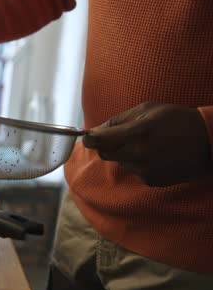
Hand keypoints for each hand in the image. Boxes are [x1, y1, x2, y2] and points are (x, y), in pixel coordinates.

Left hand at [82, 102, 212, 185]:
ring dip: (126, 153)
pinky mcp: (150, 180)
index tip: (88, 137)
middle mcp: (138, 153)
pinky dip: (138, 164)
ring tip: (148, 144)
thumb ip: (118, 120)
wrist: (208, 142)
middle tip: (122, 136)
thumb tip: (94, 130)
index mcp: (136, 133)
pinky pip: (134, 171)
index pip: (98, 140)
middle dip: (107, 145)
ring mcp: (144, 169)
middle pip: (104, 154)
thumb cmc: (177, 119)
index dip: (89, 138)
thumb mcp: (148, 109)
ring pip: (120, 162)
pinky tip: (155, 156)